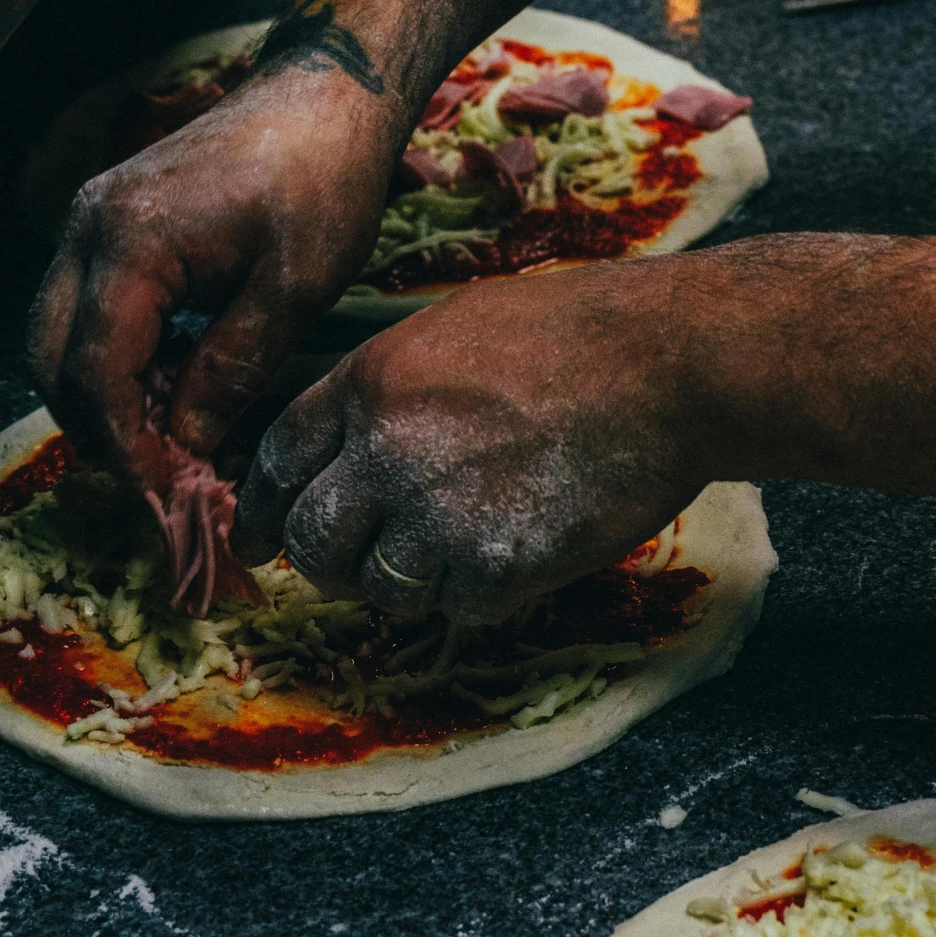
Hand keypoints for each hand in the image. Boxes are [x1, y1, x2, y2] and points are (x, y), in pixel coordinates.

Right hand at [28, 77, 400, 478]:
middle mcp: (90, 228)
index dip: (124, 442)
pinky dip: (117, 355)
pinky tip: (177, 379)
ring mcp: (92, 221)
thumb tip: (188, 443)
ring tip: (176, 431)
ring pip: (59, 335)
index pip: (95, 370)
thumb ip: (233, 369)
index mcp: (131, 241)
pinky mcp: (111, 222)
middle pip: (52, 358)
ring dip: (104, 393)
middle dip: (99, 426)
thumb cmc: (323, 180)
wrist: (326, 96)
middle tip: (163, 473)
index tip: (165, 490)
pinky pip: (86, 307)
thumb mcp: (295, 288)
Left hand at [230, 259, 709, 623]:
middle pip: (315, 540)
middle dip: (331, 563)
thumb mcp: (458, 328)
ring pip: (383, 588)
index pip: (278, 461)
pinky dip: (485, 592)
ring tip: (472, 545)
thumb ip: (393, 388)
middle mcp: (388, 450)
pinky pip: (458, 608)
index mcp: (371, 382)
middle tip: (361, 568)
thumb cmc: (580, 332)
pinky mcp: (497, 566)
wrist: (670, 365)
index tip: (265, 538)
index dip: (265, 506)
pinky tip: (524, 546)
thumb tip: (351, 446)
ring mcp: (439, 514)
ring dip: (416, 581)